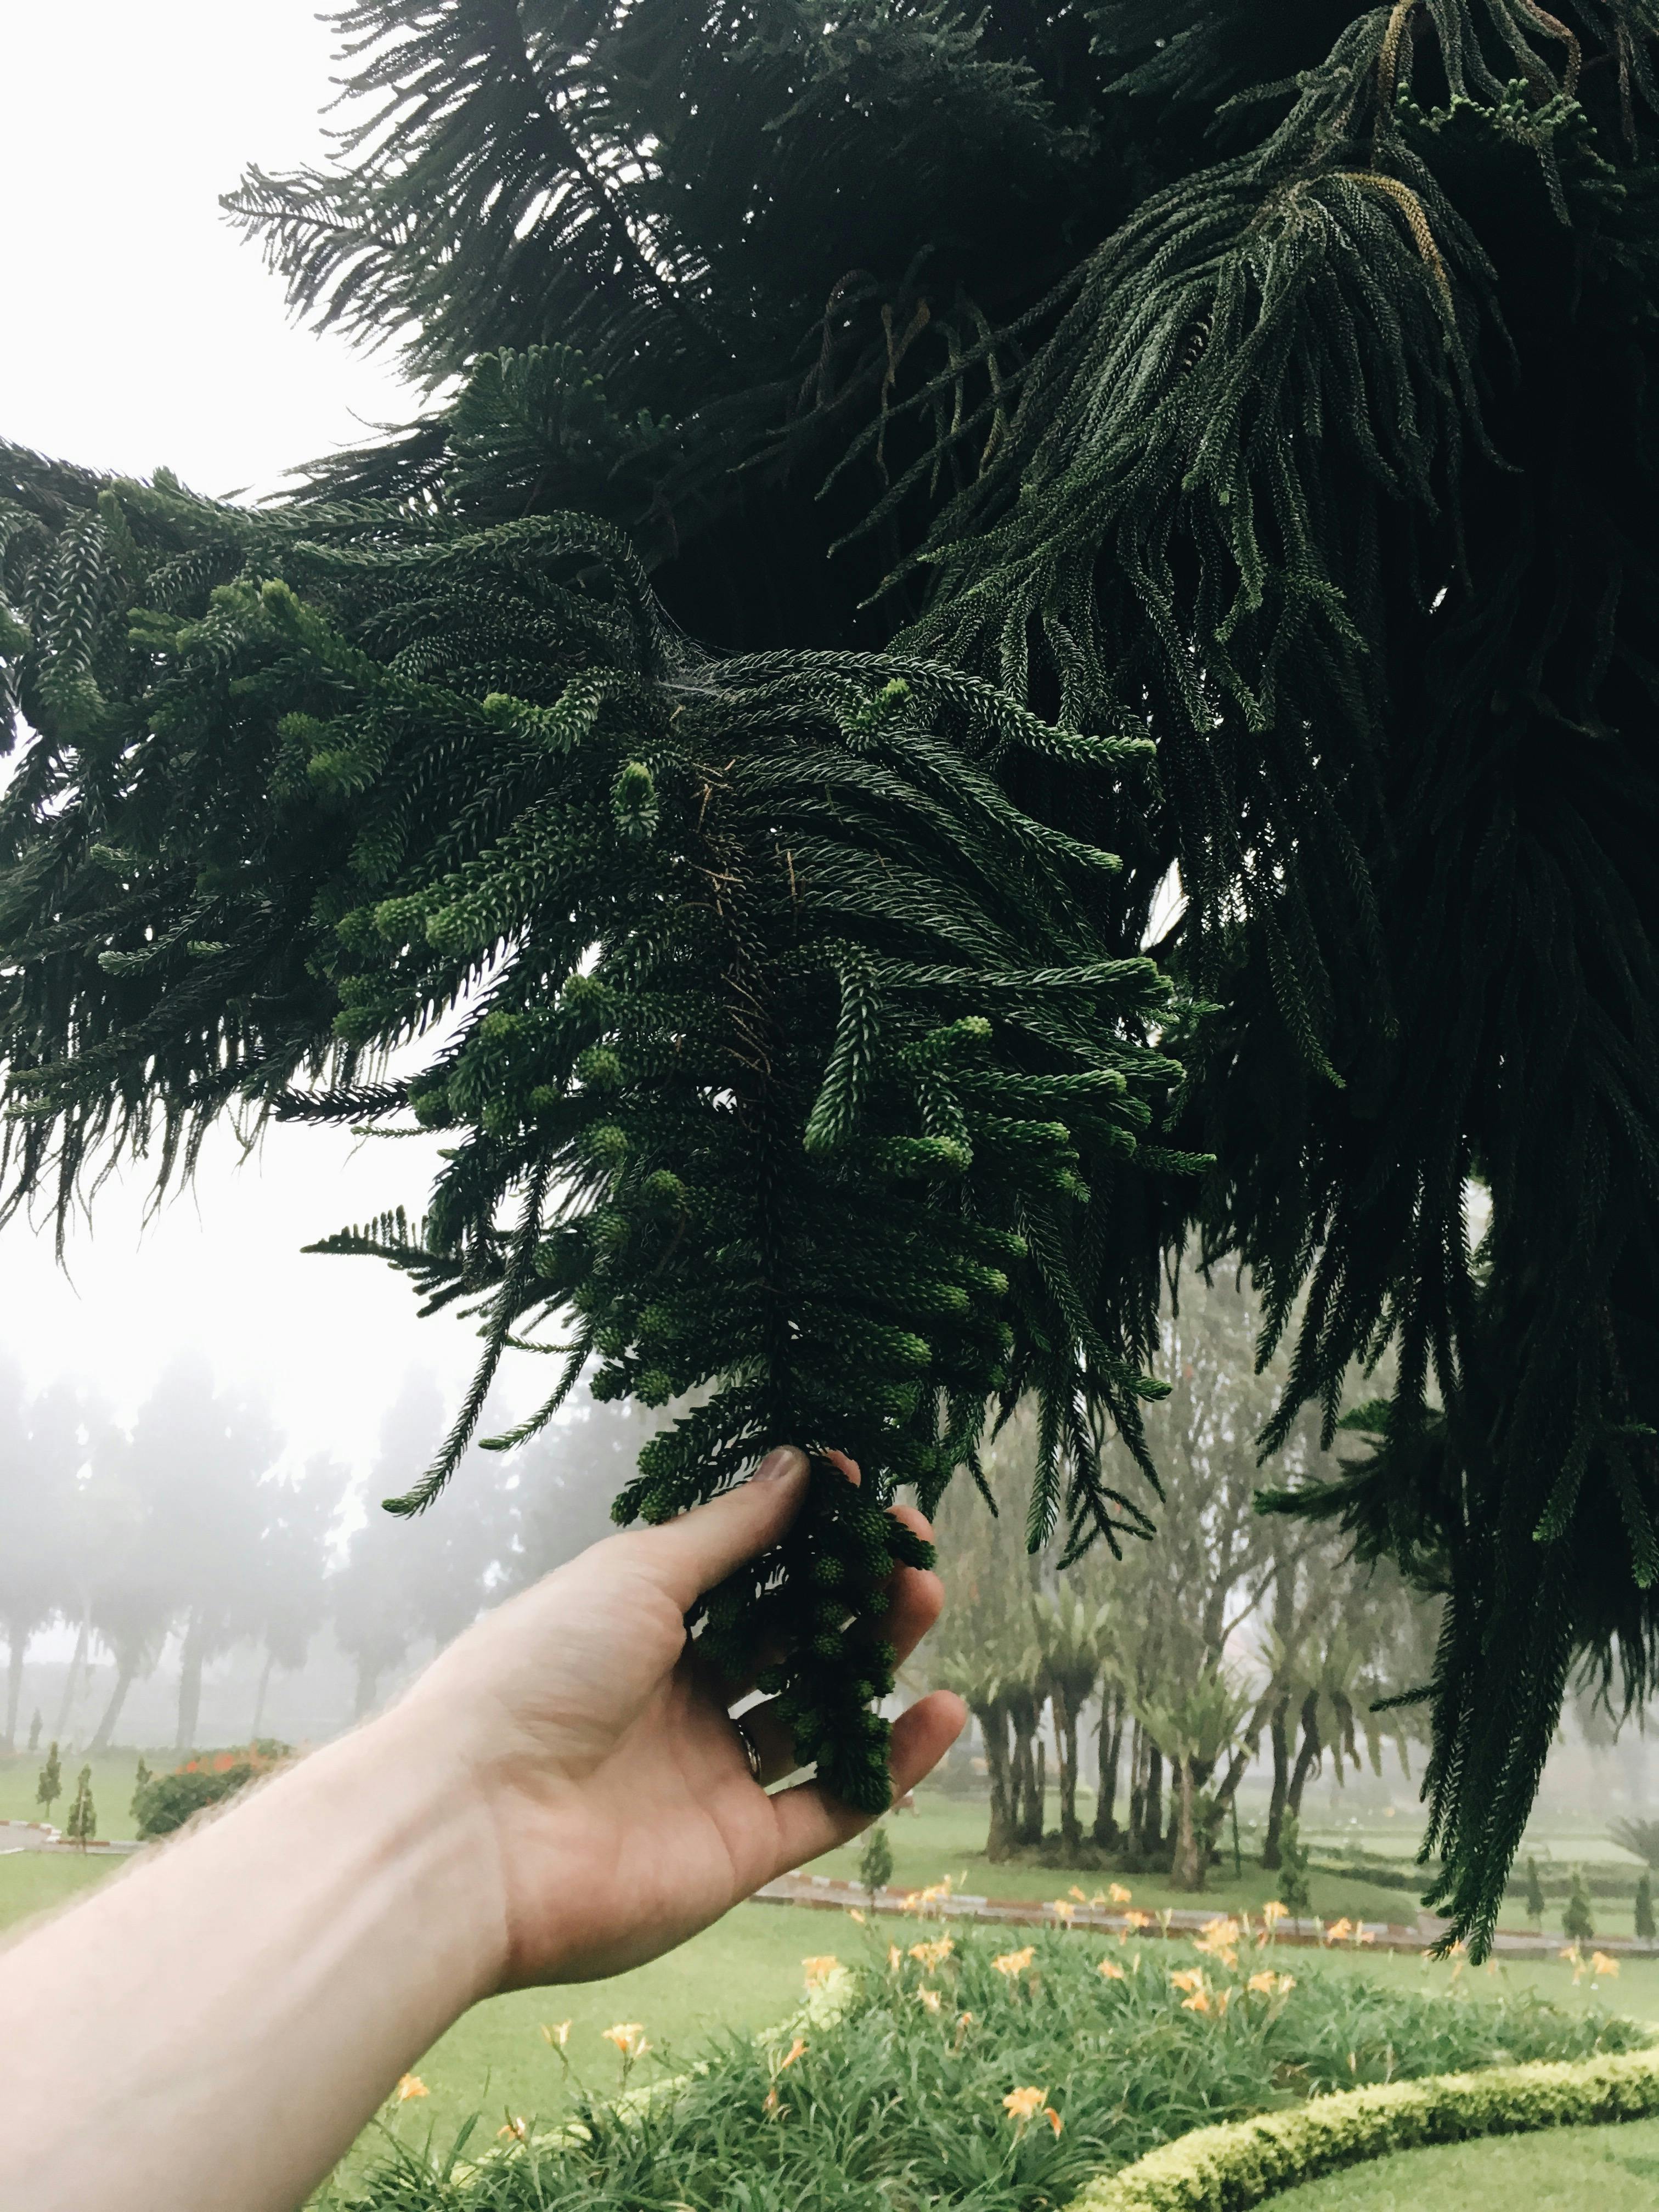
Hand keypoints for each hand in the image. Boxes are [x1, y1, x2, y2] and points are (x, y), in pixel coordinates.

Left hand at [399, 1448, 965, 1988]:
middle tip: (912, 1550)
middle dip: (852, 1592)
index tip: (864, 1491)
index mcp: (639, 1628)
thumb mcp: (638, 1571)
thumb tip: (802, 1464)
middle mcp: (676, 1700)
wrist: (475, 1828)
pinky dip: (890, 1764)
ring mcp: (709, 1776)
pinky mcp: (737, 1851)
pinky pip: (832, 1805)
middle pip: (788, 1640)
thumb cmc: (539, 1671)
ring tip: (926, 1598)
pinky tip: (941, 1711)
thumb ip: (731, 1530)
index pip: (744, 1573)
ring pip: (817, 1714)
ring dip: (876, 1659)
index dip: (804, 1534)